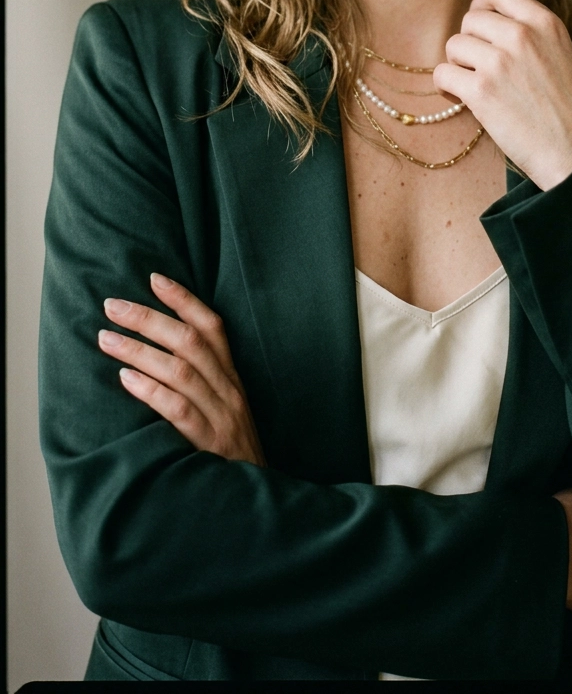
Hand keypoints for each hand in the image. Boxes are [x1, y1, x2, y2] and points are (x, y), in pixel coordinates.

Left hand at [98, 273, 265, 465]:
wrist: (257, 501)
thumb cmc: (230, 455)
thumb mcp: (225, 411)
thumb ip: (202, 384)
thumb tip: (156, 353)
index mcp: (233, 378)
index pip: (212, 327)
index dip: (184, 300)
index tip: (153, 278)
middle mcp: (229, 390)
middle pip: (190, 342)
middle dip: (149, 319)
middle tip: (113, 306)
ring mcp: (221, 416)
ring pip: (180, 370)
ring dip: (139, 349)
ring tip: (106, 338)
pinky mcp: (210, 444)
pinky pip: (178, 409)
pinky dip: (150, 390)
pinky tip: (125, 379)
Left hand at [432, 0, 571, 189]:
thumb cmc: (568, 111)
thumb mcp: (560, 54)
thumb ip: (529, 34)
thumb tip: (485, 24)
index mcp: (546, 23)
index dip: (481, 6)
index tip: (480, 29)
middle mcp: (522, 35)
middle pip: (470, 19)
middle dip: (470, 44)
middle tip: (481, 70)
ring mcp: (500, 61)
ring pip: (453, 46)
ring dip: (459, 67)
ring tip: (477, 88)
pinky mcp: (481, 90)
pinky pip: (442, 74)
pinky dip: (447, 88)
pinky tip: (463, 100)